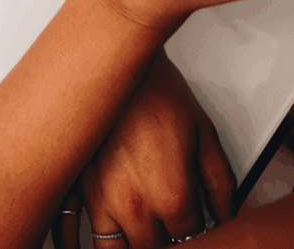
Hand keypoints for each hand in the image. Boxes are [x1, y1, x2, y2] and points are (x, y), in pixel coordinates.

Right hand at [51, 49, 234, 248]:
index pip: (190, 237)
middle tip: (166, 226)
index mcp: (172, 195)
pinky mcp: (72, 184)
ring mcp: (98, 198)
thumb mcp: (204, 134)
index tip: (196, 227)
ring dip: (126, 247)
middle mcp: (134, 205)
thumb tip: (229, 213)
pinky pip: (64, 229)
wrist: (118, 63)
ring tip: (135, 237)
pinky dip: (70, 243)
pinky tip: (79, 245)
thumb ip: (220, 183)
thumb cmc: (158, 92)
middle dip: (164, 241)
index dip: (197, 233)